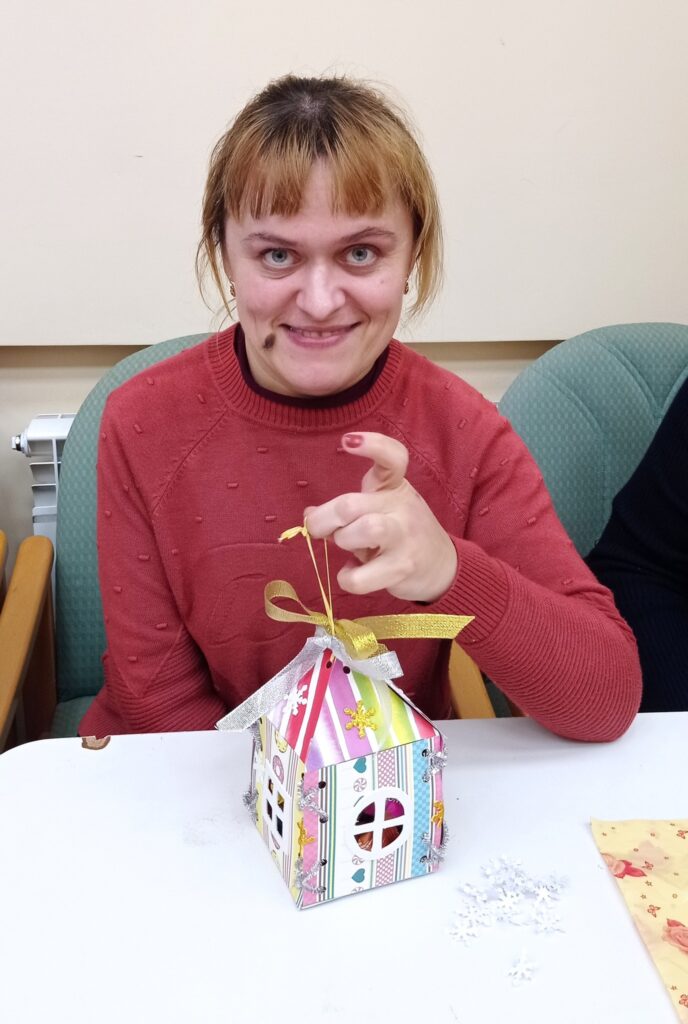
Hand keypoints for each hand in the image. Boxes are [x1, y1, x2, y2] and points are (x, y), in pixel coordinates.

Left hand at [305, 432, 457, 601]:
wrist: (442, 567)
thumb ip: (345, 513)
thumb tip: (309, 515)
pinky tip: (355, 573)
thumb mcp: (377, 513)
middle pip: (351, 504)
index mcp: (394, 488)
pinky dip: (348, 577)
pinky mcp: (402, 568)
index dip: (372, 445)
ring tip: (346, 547)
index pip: (393, 458)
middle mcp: (401, 507)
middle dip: (323, 520)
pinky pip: (359, 577)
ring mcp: (404, 538)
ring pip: (363, 531)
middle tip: (317, 529)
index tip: (348, 441)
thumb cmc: (400, 535)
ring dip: (342, 541)